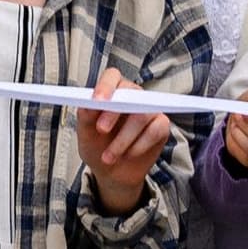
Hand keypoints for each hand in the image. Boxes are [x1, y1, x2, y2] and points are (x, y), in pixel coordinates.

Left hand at [79, 65, 172, 213]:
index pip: (112, 76)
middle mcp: (133, 96)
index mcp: (112, 91)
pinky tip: (128, 154)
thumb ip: (85, 117)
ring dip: (123, 139)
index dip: (105, 86)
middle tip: (101, 130)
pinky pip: (155, 131)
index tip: (97, 101)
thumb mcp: (85, 134)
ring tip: (109, 157)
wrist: (112, 172)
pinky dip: (139, 146)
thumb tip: (88, 104)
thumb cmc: (97, 147)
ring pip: (142, 115)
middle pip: (130, 91)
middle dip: (113, 113)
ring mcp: (149, 109)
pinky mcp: (161, 126)